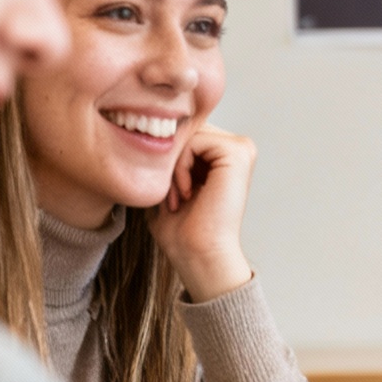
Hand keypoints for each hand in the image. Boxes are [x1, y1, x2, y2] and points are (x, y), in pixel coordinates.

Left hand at [147, 123, 253, 301]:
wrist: (199, 253)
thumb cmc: (183, 228)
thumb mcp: (169, 184)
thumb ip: (166, 157)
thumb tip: (140, 133)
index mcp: (225, 154)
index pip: (184, 131)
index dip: (167, 159)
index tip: (172, 196)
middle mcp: (238, 148)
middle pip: (185, 129)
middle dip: (170, 161)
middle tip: (173, 197)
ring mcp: (241, 148)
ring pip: (188, 133)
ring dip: (173, 166)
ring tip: (178, 196)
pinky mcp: (238, 152)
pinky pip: (195, 140)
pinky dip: (181, 166)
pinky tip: (186, 191)